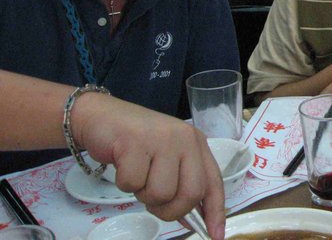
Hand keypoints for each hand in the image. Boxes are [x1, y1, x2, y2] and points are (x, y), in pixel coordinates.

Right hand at [72, 94, 225, 239]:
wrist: (102, 117)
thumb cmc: (135, 143)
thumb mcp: (167, 159)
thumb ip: (181, 183)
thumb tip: (192, 219)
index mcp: (197, 143)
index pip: (213, 182)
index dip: (215, 212)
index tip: (216, 235)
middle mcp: (185, 138)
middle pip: (191, 193)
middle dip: (171, 210)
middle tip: (154, 202)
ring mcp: (162, 139)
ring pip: (161, 193)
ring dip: (143, 195)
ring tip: (138, 174)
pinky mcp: (136, 142)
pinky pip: (133, 183)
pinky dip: (124, 182)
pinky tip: (124, 164)